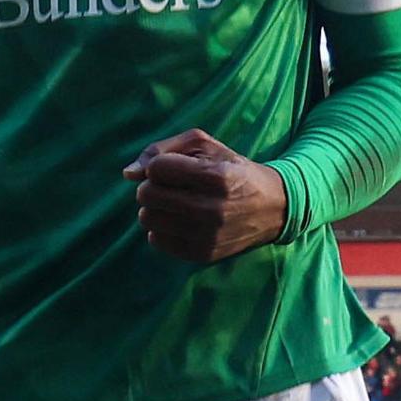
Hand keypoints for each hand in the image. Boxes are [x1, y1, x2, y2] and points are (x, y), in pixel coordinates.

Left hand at [126, 130, 288, 265]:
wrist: (272, 207)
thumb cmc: (231, 169)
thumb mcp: (205, 145)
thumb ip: (162, 150)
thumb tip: (128, 174)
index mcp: (216, 176)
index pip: (158, 169)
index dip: (160, 165)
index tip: (173, 168)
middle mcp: (212, 209)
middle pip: (148, 195)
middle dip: (151, 186)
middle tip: (167, 186)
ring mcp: (207, 235)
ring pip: (147, 219)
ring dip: (153, 208)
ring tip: (171, 203)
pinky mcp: (202, 254)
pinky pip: (156, 241)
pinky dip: (160, 229)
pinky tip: (177, 221)